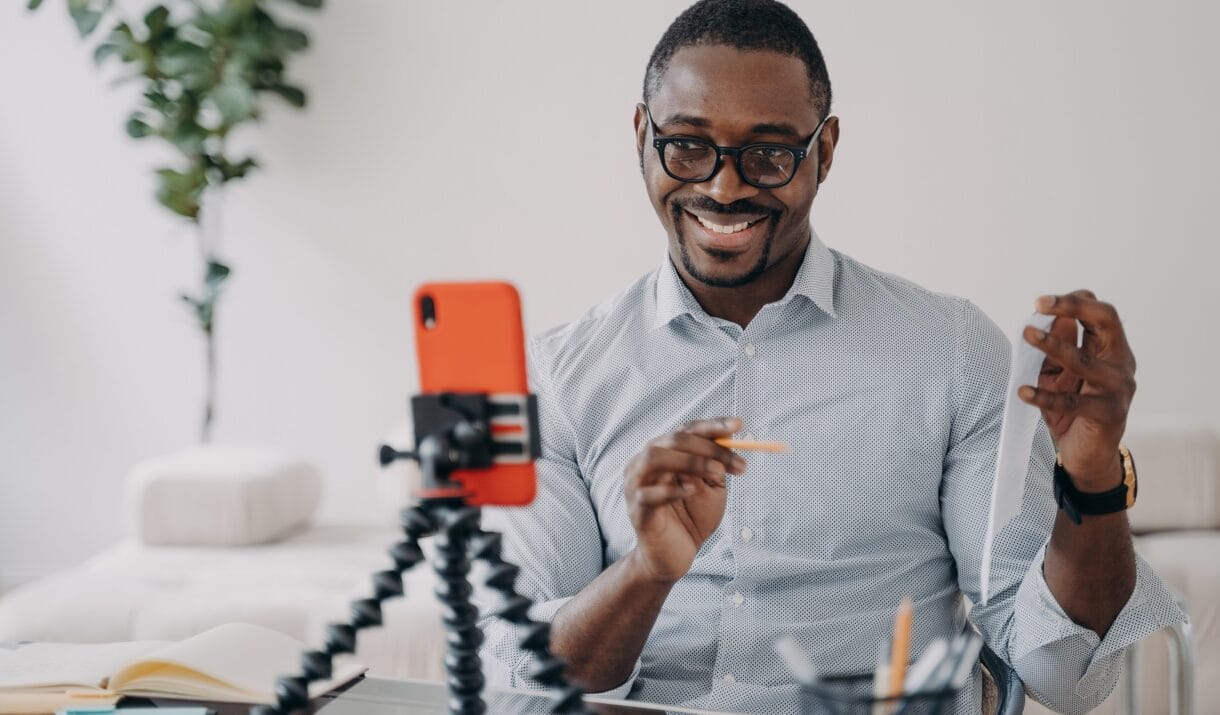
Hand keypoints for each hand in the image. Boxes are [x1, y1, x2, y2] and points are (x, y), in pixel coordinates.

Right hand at [623, 417, 747, 582]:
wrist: (673, 557)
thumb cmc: (690, 519)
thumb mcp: (711, 488)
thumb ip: (716, 465)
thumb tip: (730, 440)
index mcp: (664, 453)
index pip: (686, 429)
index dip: (713, 425)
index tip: (738, 425)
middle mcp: (645, 463)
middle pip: (673, 440)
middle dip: (709, 447)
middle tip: (736, 463)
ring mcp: (636, 485)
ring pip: (655, 458)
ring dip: (690, 461)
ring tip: (716, 473)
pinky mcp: (637, 510)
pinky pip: (649, 494)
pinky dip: (672, 490)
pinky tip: (691, 491)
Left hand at [1018, 290, 1135, 489]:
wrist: (1088, 456)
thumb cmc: (1071, 410)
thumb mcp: (1059, 375)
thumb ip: (1056, 349)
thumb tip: (1049, 319)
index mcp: (1111, 349)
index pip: (1100, 313)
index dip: (1074, 302)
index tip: (1041, 302)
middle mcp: (1120, 363)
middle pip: (1106, 322)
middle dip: (1073, 307)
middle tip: (1041, 304)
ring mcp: (1118, 389)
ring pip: (1086, 361)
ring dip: (1053, 346)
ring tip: (1026, 335)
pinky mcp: (1108, 414)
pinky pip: (1073, 402)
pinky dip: (1045, 396)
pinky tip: (1023, 391)